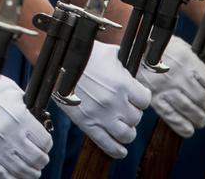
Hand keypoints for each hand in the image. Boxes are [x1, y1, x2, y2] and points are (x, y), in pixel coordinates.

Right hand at [0, 75, 51, 178]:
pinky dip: (12, 178)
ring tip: (34, 170)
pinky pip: (1, 174)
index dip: (47, 144)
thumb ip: (31, 110)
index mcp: (20, 118)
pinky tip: (17, 176)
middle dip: (42, 160)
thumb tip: (43, 123)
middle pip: (35, 159)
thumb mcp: (17, 93)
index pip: (44, 142)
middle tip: (42, 159)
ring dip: (31, 172)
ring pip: (20, 170)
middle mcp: (9, 135)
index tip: (46, 144)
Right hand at [55, 41, 150, 158]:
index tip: (138, 96)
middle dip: (133, 113)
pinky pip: (107, 144)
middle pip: (136, 117)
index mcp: (123, 84)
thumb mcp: (111, 54)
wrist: (59, 63)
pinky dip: (117, 150)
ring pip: (126, 134)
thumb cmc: (85, 55)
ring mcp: (101, 115)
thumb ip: (125, 66)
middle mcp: (114, 102)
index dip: (142, 98)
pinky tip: (121, 150)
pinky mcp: (87, 124)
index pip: (144, 100)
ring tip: (124, 126)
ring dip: (128, 131)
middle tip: (126, 108)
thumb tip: (136, 71)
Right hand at [137, 38, 204, 137]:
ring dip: (199, 118)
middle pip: (202, 98)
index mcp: (186, 61)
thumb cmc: (157, 48)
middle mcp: (179, 76)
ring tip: (201, 119)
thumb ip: (194, 59)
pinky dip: (183, 126)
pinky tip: (189, 129)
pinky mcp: (155, 99)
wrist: (134, 52)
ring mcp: (166, 89)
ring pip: (190, 110)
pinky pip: (172, 117)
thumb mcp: (179, 45)